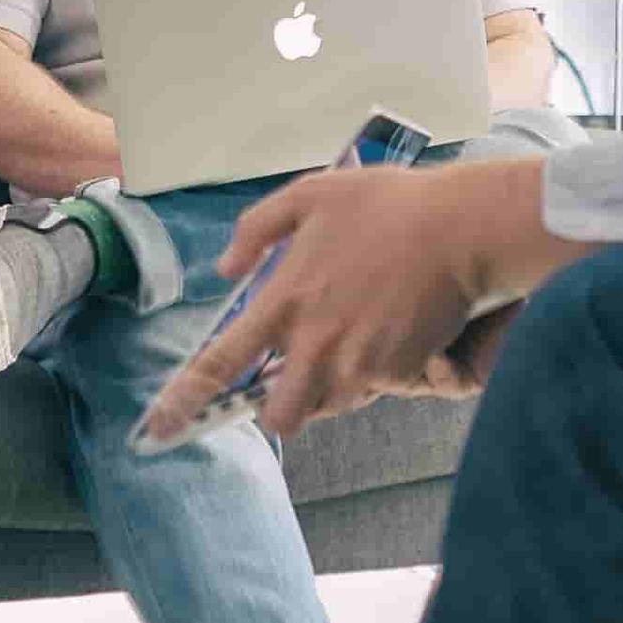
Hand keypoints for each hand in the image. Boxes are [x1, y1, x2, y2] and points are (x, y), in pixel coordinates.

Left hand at [138, 163, 515, 445]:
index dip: (185, 401)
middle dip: (277, 409)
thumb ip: (256, 230)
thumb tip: (225, 270)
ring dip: (328, 391)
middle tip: (289, 384)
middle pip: (279, 414)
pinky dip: (374, 375)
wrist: (461, 227)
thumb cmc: (387, 204)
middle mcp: (315, 343)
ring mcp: (358, 364)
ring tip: (350, 343)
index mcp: (285, 301)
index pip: (221, 363)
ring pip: (327, 408)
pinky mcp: (397, 374)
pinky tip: (389, 333)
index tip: (160, 427)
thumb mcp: (311, 194)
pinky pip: (373, 391)